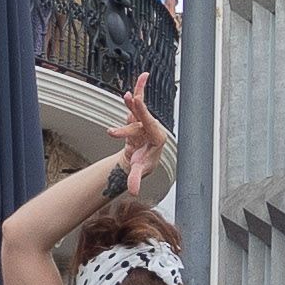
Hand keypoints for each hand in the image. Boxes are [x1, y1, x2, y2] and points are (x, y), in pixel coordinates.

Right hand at [106, 76, 167, 195]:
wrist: (140, 160)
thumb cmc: (143, 163)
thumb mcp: (139, 170)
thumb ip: (136, 179)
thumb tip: (133, 190)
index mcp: (157, 138)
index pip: (150, 125)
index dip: (144, 115)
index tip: (139, 106)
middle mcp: (152, 128)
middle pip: (144, 116)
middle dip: (137, 108)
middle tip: (132, 97)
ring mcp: (144, 123)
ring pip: (139, 110)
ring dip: (132, 103)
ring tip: (127, 95)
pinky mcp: (136, 120)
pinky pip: (134, 109)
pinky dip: (130, 101)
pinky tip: (128, 94)